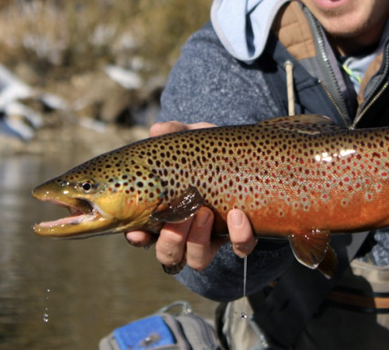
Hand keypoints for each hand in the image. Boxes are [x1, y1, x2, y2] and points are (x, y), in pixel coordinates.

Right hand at [124, 121, 257, 270]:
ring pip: (197, 259)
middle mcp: (187, 231)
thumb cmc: (211, 151)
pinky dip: (238, 236)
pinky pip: (240, 248)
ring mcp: (214, 237)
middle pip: (168, 255)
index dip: (138, 238)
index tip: (138, 232)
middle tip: (182, 215)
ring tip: (204, 213)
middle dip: (171, 241)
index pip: (144, 235)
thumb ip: (176, 133)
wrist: (250, 157)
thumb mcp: (194, 139)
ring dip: (197, 241)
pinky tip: (237, 214)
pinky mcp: (241, 235)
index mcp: (167, 211)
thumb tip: (157, 130)